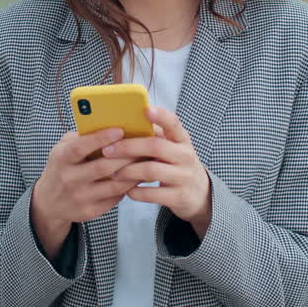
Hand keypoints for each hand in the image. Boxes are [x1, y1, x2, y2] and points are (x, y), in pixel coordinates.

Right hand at [30, 127, 140, 258]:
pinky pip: (115, 198)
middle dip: (126, 155)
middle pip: (103, 167)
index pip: (80, 147)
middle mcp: (69, 179)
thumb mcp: (62, 149)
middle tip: (144, 145)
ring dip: (133, 173)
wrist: (49, 202)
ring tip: (147, 161)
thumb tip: (108, 124)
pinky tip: (138, 178)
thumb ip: (80, 137)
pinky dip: (129, 187)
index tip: (120, 130)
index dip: (101, 138)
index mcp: (62, 159)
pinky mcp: (90, 211)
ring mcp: (80, 197)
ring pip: (114, 185)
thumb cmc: (61, 168)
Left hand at [105, 106, 212, 238]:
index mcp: (182, 140)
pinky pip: (152, 194)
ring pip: (151, 170)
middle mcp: (185, 156)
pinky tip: (127, 190)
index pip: (174, 123)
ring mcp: (184, 177)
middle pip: (155, 146)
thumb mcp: (173, 148)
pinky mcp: (179, 197)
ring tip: (113, 173)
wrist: (200, 194)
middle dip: (128, 147)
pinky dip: (136, 192)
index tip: (146, 109)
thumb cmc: (177, 165)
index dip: (161, 116)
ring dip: (127, 171)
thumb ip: (155, 137)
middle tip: (107, 150)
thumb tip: (124, 125)